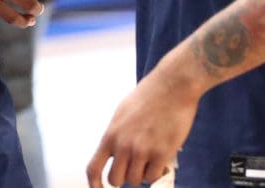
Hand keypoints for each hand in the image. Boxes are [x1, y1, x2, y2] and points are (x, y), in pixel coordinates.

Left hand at [87, 66, 199, 187]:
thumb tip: (115, 155)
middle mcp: (123, 145)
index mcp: (111, 134)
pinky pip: (154, 177)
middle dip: (125, 177)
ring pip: (136, 180)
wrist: (171, 87)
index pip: (93, 168)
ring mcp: (142, 151)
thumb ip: (117, 136)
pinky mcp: (162, 154)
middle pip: (116, 180)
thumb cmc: (148, 97)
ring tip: (150, 159)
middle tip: (134, 168)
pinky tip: (161, 160)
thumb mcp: (122, 114)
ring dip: (142, 174)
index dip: (94, 185)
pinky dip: (157, 172)